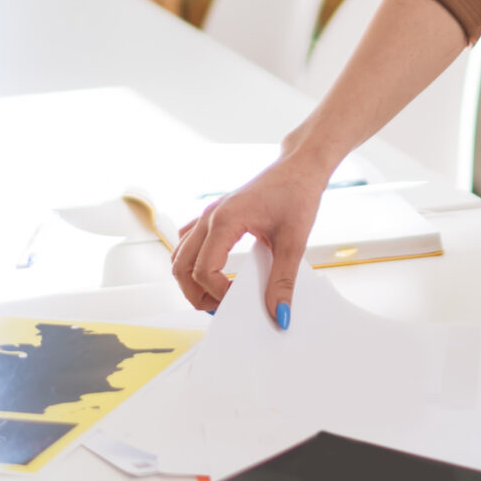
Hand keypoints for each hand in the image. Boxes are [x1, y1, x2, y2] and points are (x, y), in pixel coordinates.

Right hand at [170, 150, 334, 326]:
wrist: (300, 166)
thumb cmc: (297, 193)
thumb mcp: (294, 242)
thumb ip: (283, 281)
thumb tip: (279, 313)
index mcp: (225, 221)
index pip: (203, 270)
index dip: (217, 293)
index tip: (240, 301)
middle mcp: (210, 217)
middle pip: (181, 266)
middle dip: (195, 294)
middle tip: (221, 309)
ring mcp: (209, 214)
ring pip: (180, 255)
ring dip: (190, 280)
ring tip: (216, 295)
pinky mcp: (215, 214)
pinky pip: (189, 242)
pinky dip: (194, 262)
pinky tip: (216, 272)